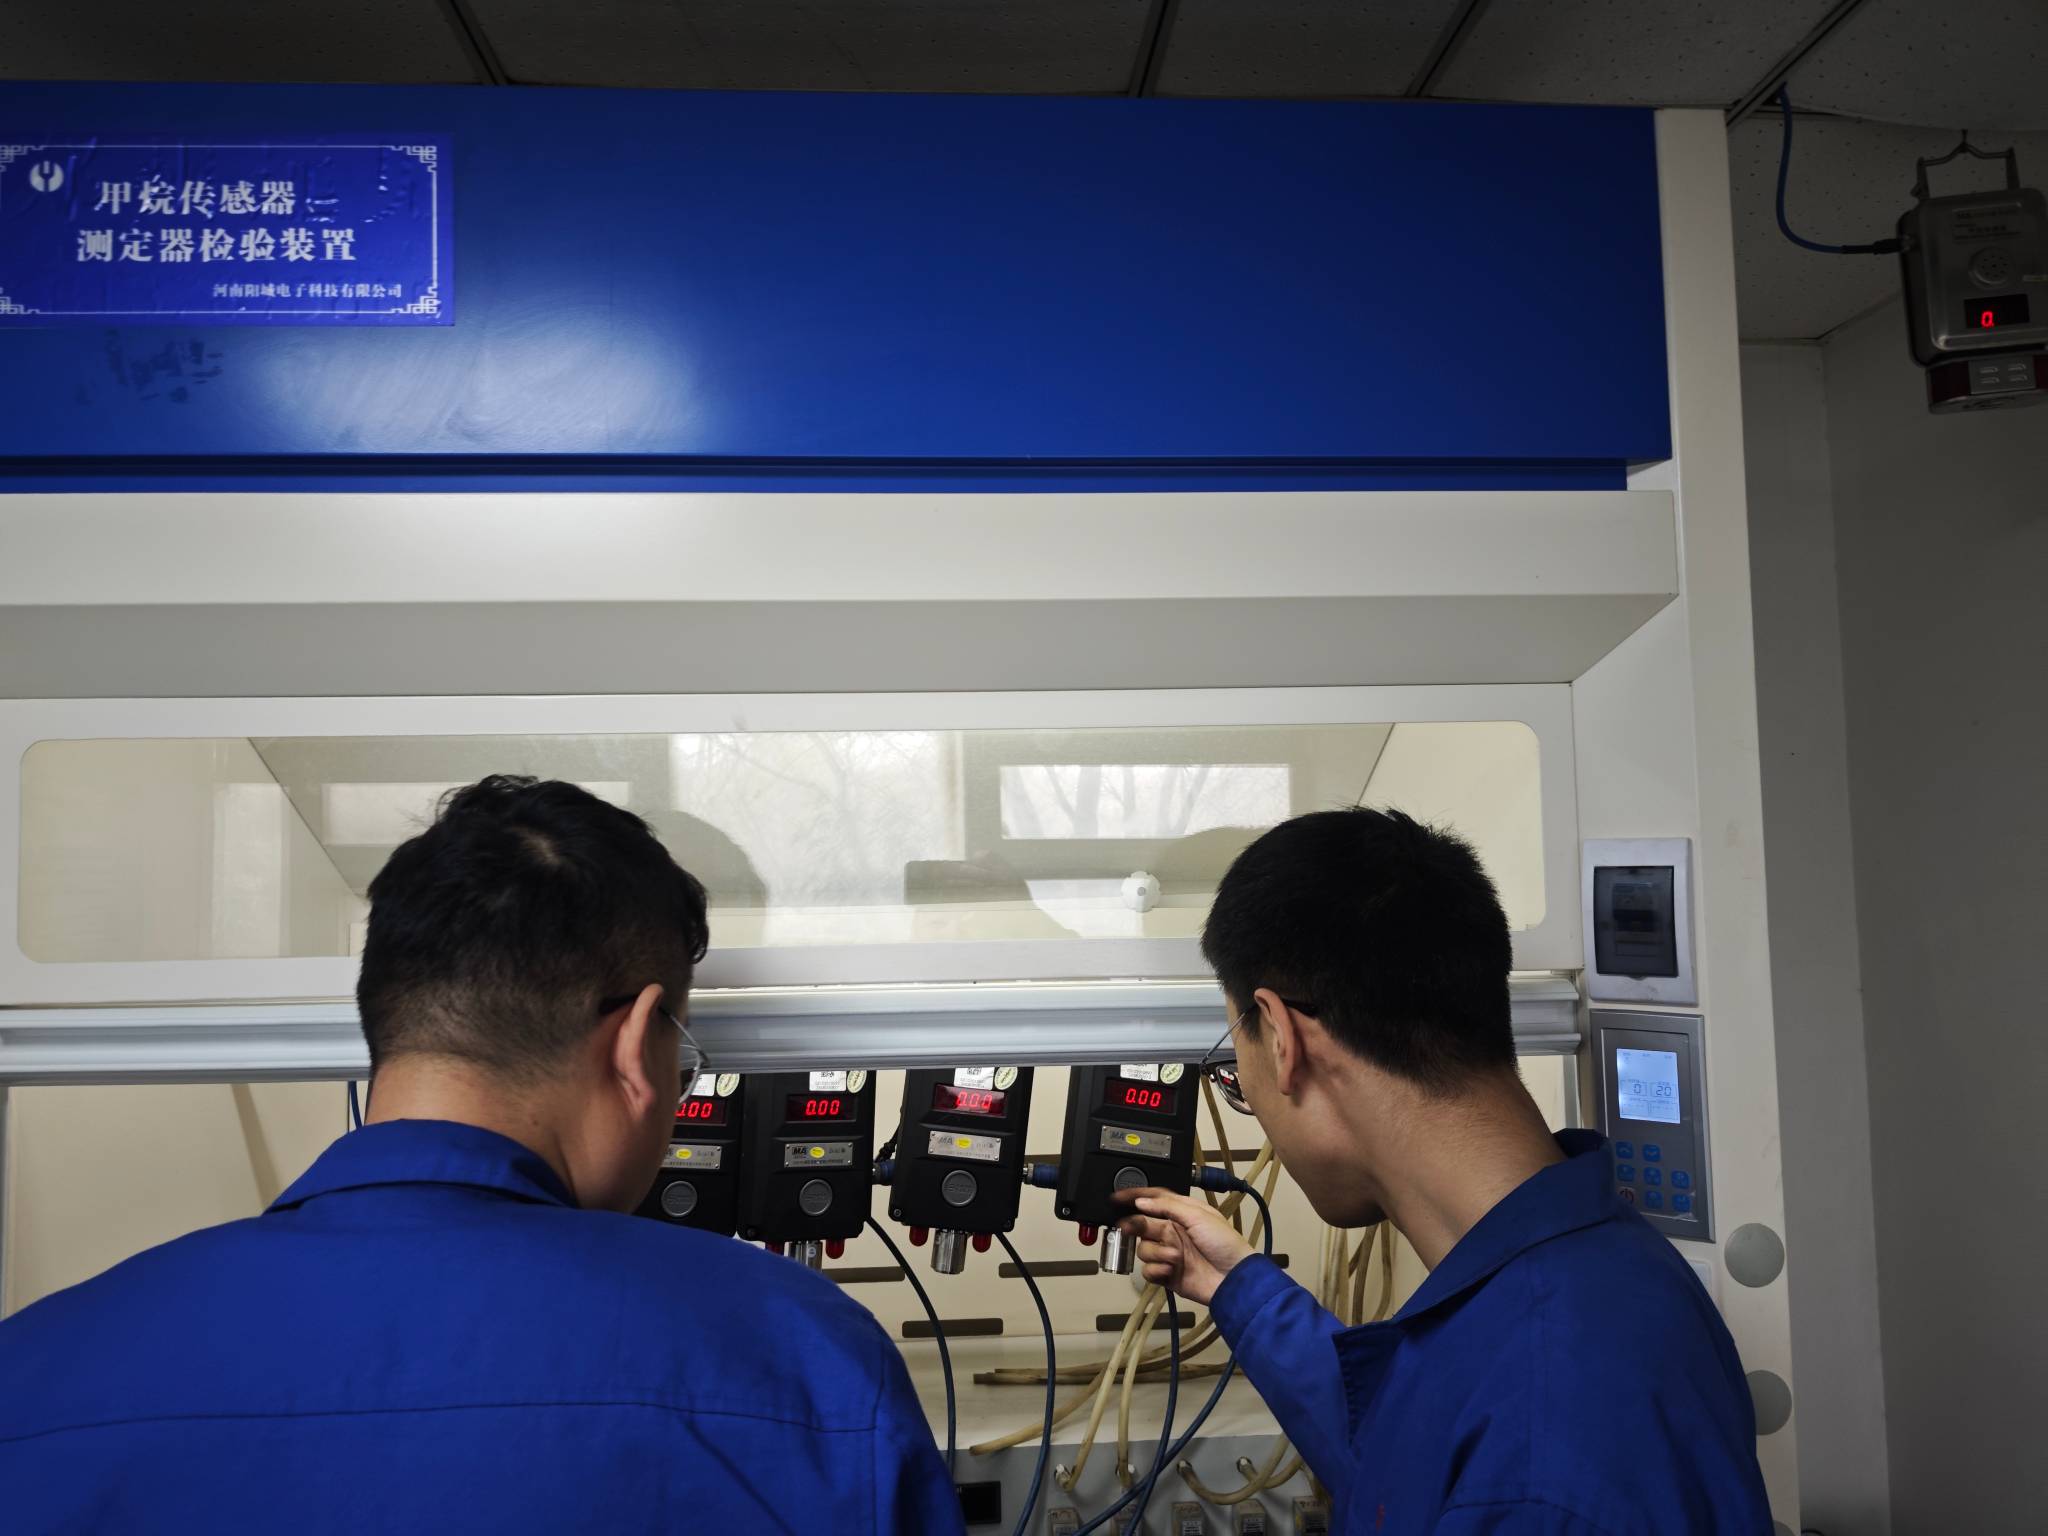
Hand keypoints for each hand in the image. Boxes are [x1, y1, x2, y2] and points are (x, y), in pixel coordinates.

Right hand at [1114, 1187, 1256, 1306]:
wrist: (1234, 1279)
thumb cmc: (1224, 1243)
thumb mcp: (1199, 1216)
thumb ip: (1168, 1206)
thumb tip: (1142, 1201)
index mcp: (1181, 1214)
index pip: (1153, 1200)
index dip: (1135, 1197)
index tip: (1118, 1197)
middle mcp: (1172, 1232)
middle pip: (1142, 1224)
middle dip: (1135, 1226)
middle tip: (1131, 1227)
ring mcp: (1169, 1253)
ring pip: (1144, 1249)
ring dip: (1156, 1252)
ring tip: (1174, 1257)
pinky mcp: (1167, 1275)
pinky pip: (1148, 1270)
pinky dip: (1156, 1270)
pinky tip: (1170, 1270)